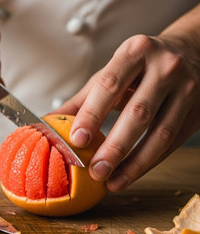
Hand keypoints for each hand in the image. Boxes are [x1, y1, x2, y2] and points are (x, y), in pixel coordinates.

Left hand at [54, 5, 199, 190]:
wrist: (191, 52)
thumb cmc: (141, 65)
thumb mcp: (112, 72)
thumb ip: (83, 99)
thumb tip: (48, 124)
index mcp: (135, 51)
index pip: (110, 85)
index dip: (92, 114)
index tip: (76, 140)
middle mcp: (165, 67)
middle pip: (138, 113)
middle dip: (115, 146)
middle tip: (95, 170)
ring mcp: (187, 88)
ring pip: (161, 133)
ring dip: (135, 163)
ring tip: (113, 182)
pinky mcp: (198, 110)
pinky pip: (173, 142)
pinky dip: (151, 162)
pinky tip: (132, 174)